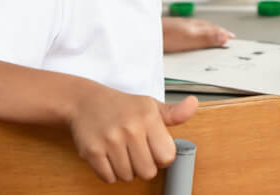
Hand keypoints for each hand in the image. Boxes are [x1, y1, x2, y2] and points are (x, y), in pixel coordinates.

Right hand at [68, 83, 197, 182]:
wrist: (86, 101)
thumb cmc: (122, 106)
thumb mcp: (150, 106)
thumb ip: (175, 113)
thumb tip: (193, 104)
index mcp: (148, 117)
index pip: (167, 156)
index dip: (161, 156)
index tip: (153, 147)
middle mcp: (130, 129)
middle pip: (148, 172)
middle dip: (143, 166)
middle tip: (136, 151)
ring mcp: (110, 141)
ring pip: (127, 177)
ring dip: (126, 169)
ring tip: (121, 152)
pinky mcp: (92, 151)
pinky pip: (109, 178)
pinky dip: (110, 173)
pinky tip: (109, 156)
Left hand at [162, 17, 233, 52]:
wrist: (141, 33)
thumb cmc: (163, 35)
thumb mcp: (189, 38)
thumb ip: (206, 38)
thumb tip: (225, 37)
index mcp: (195, 26)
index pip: (214, 29)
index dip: (223, 33)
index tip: (232, 38)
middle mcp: (188, 25)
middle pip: (206, 28)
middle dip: (217, 32)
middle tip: (226, 37)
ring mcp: (178, 28)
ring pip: (197, 30)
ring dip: (206, 33)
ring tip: (212, 37)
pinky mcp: (170, 33)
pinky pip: (187, 33)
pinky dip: (194, 36)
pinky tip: (190, 39)